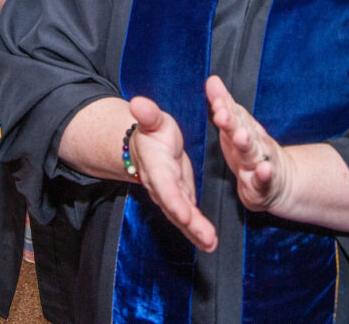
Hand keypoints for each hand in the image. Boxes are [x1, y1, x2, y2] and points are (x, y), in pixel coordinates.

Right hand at [128, 96, 217, 251]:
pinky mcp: (180, 199)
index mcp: (156, 167)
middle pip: (175, 209)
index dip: (175, 202)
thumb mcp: (152, 120)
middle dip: (190, 225)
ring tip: (211, 244)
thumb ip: (147, 115)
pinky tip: (210, 242)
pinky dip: (198, 231)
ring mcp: (170, 196)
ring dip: (196, 233)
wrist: (144, 145)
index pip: (165, 187)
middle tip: (207, 238)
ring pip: (182, 217)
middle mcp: (161, 187)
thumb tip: (137, 103)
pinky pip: (188, 218)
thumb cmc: (152, 130)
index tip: (186, 215)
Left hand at [205, 76, 288, 213]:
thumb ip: (225, 105)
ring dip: (247, 144)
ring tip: (241, 136)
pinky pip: (264, 179)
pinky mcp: (263, 184)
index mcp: (244, 129)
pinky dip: (265, 174)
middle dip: (232, 123)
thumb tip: (212, 79)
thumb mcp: (238, 126)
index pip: (234, 116)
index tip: (216, 100)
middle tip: (221, 115)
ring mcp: (260, 161)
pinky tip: (265, 168)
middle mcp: (254, 143)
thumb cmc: (252, 150)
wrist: (281, 179)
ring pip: (252, 152)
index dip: (225, 108)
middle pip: (242, 130)